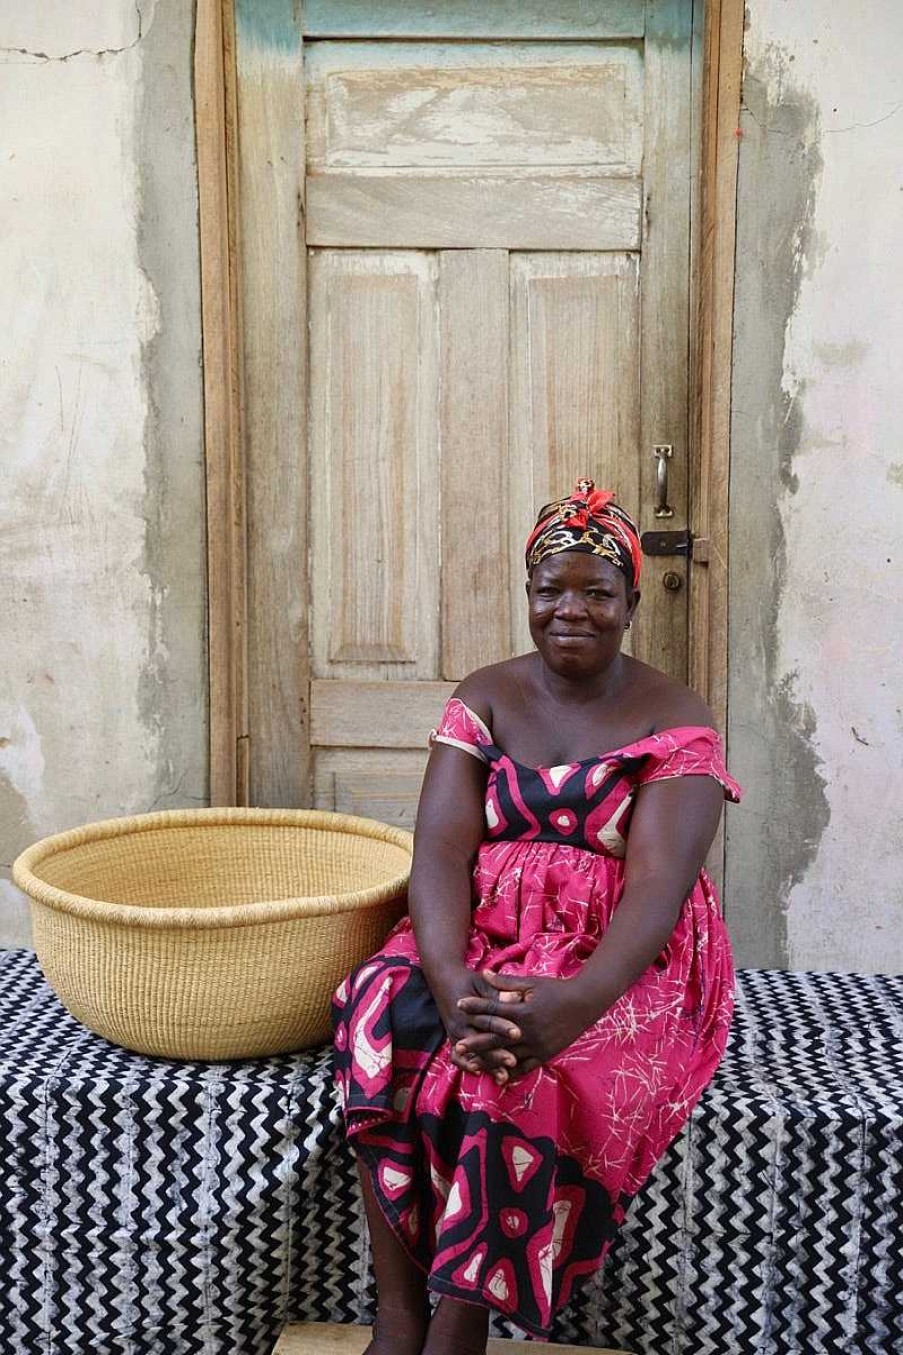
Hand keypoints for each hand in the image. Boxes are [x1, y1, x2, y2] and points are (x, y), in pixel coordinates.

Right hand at [429, 967, 523, 1084]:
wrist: (444, 981)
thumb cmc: (468, 981)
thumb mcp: (482, 983)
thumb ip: (498, 993)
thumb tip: (518, 998)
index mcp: (467, 1009)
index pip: (487, 1020)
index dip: (502, 1027)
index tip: (518, 1034)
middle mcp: (459, 1024)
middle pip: (479, 1043)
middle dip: (496, 1054)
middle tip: (513, 1061)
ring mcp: (455, 1034)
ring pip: (471, 1054)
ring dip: (487, 1066)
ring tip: (503, 1076)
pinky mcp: (454, 1040)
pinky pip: (459, 1058)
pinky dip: (468, 1066)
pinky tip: (480, 1074)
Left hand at [456, 970, 600, 1078]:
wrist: (583, 1004)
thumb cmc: (556, 990)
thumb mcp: (531, 983)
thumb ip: (506, 982)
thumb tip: (485, 973)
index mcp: (523, 1012)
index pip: (493, 1009)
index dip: (475, 1006)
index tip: (459, 1004)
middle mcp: (528, 1032)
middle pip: (496, 1038)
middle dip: (476, 1042)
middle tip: (458, 1045)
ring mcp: (536, 1046)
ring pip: (507, 1056)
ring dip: (489, 1060)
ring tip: (473, 1064)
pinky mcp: (544, 1055)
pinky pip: (524, 1068)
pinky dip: (510, 1072)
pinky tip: (498, 1075)